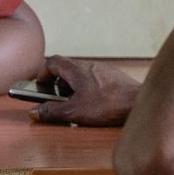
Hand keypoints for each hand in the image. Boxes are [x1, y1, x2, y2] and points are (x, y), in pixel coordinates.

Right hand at [29, 55, 143, 127]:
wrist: (139, 103)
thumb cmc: (109, 105)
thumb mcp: (75, 112)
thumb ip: (52, 112)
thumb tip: (34, 112)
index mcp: (77, 70)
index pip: (52, 62)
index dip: (42, 74)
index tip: (40, 87)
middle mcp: (90, 65)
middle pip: (66, 67)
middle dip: (57, 82)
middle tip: (55, 98)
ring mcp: (104, 70)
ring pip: (81, 73)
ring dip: (72, 86)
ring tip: (73, 103)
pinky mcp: (114, 78)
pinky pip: (95, 79)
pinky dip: (88, 88)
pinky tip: (93, 104)